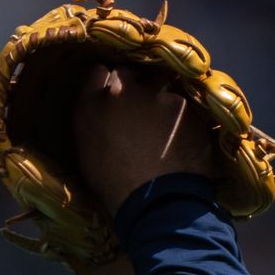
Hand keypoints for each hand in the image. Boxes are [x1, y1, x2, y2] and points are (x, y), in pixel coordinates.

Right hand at [71, 63, 220, 215]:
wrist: (158, 201)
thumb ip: (93, 110)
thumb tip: (103, 88)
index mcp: (94, 102)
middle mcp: (126, 91)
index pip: (99, 72)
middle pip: (130, 75)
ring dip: (160, 102)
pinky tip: (180, 142)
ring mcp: (160, 97)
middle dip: (134, 86)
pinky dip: (180, 120)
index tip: (112, 95)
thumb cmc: (114, 182)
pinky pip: (182, 108)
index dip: (106, 83)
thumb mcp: (87, 147)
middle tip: (138, 113)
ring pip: (159, 89)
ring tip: (162, 131)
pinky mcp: (187, 109)